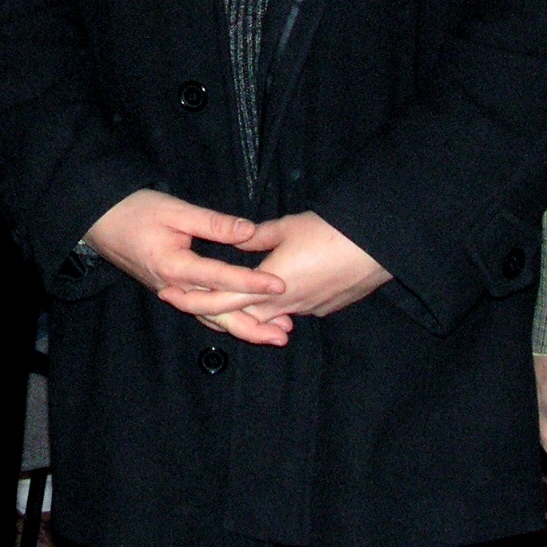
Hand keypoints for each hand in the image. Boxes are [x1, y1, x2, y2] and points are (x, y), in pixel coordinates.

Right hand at [86, 189, 286, 343]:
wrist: (101, 221)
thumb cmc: (136, 211)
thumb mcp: (175, 210)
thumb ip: (213, 223)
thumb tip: (249, 231)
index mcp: (175, 266)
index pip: (220, 278)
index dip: (252, 283)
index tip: (280, 285)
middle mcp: (174, 288)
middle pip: (218, 314)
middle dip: (254, 325)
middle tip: (286, 331)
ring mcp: (171, 293)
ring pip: (210, 318)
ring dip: (243, 328)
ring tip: (274, 334)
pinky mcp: (171, 291)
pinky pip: (201, 312)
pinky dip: (224, 321)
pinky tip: (244, 323)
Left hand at [166, 211, 390, 345]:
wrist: (375, 246)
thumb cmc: (328, 232)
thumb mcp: (285, 227)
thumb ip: (254, 236)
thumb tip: (234, 239)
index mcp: (267, 285)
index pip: (221, 301)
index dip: (194, 300)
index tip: (171, 296)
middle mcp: (284, 305)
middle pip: (241, 318)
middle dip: (217, 312)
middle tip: (194, 302)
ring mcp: (306, 310)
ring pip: (267, 319)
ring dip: (248, 314)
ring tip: (231, 301)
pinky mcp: (324, 309)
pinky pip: (291, 313)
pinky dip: (276, 309)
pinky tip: (274, 297)